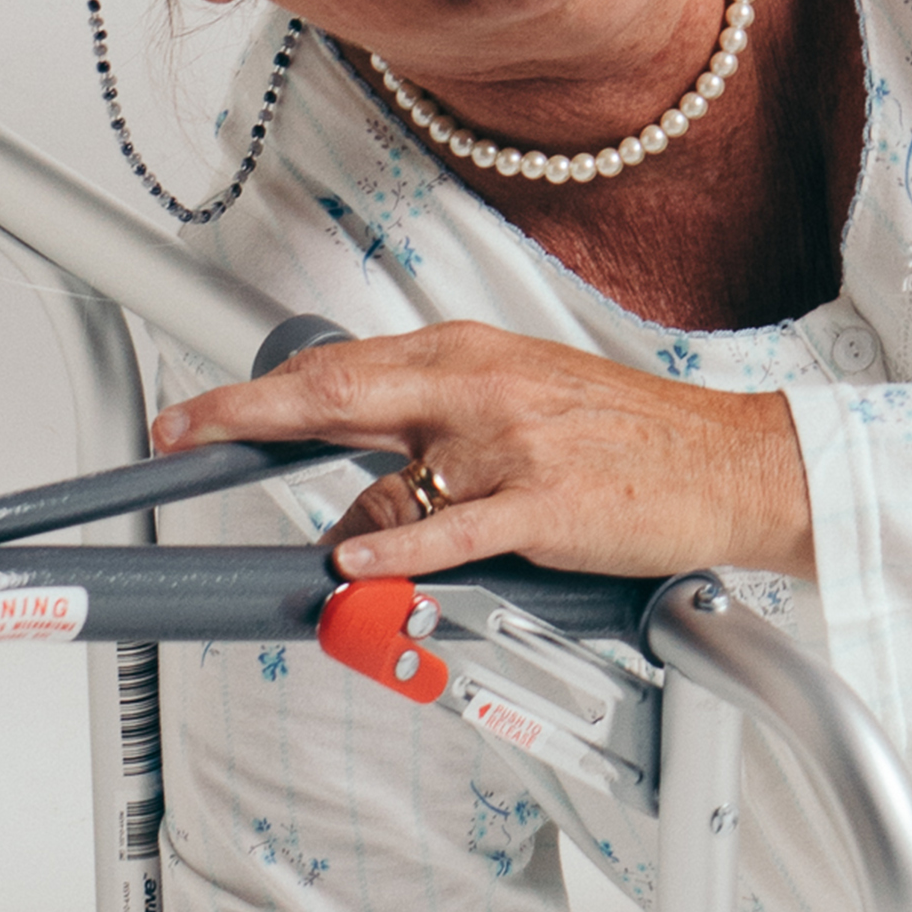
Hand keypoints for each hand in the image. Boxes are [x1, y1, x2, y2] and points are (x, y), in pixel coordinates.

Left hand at [152, 320, 815, 583]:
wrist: (729, 460)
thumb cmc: (629, 434)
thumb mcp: (521, 406)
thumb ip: (432, 441)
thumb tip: (354, 498)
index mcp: (470, 353)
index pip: (339, 366)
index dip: (257, 391)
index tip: (197, 410)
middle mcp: (480, 385)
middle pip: (335, 391)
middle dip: (245, 414)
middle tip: (182, 432)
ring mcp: (511, 441)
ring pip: (389, 475)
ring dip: (347, 525)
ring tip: (343, 558)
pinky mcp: (544, 501)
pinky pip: (451, 528)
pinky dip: (397, 546)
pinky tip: (357, 558)